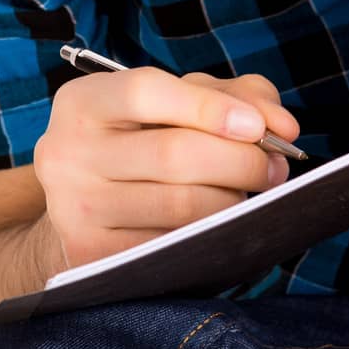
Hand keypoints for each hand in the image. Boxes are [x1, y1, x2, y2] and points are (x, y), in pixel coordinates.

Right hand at [34, 66, 300, 268]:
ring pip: (178, 206)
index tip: (255, 126)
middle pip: (171, 154)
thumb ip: (234, 97)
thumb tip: (281, 126)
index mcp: (84, 102)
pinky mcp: (91, 256)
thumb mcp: (179, 103)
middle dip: (239, 161)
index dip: (207, 107)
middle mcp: (67, 152)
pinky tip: (222, 226)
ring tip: (250, 194)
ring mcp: (74, 208)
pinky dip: (209, 237)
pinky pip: (169, 247)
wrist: (84, 205)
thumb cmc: (142, 141)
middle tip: (275, 167)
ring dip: (231, 201)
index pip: (145, 92)